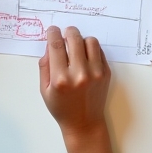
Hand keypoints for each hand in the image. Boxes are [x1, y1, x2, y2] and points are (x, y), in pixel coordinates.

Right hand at [39, 26, 122, 152]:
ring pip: (90, 41)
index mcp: (61, 79)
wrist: (84, 122)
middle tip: (65, 34)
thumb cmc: (61, 107)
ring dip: (81, 40)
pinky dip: (92, 49)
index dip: (53, 33)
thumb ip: (45, 66)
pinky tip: (85, 56)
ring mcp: (96, 72)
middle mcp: (79, 74)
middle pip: (74, 38)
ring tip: (76, 47)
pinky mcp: (107, 72)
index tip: (52, 30)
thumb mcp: (45, 89)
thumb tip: (49, 45)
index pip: (56, 46)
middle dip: (68, 32)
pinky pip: (99, 51)